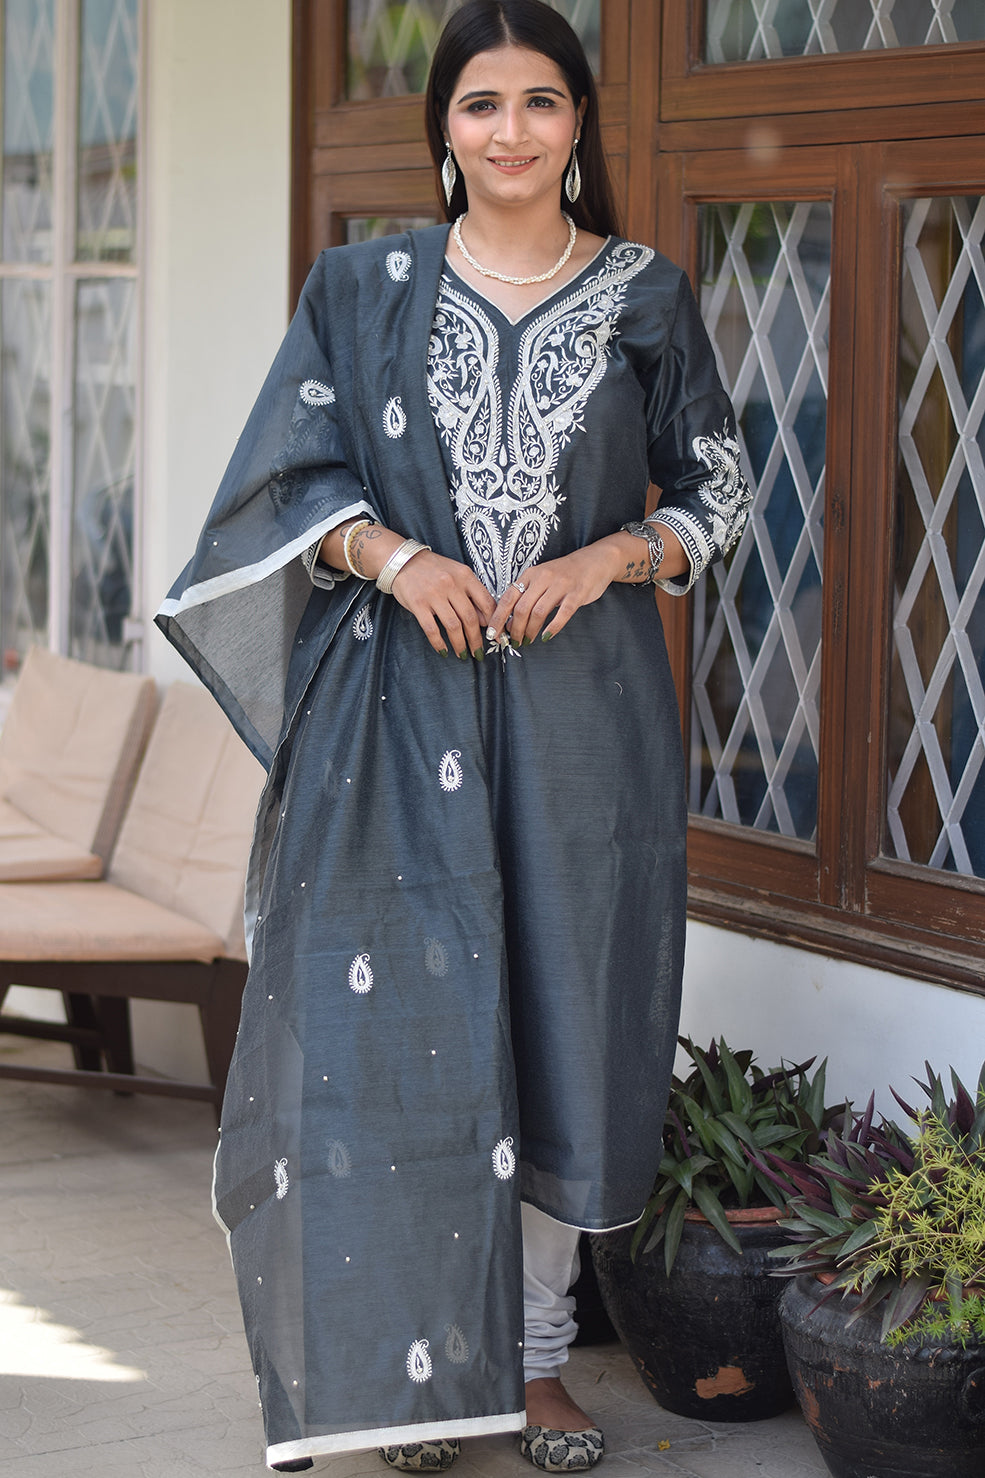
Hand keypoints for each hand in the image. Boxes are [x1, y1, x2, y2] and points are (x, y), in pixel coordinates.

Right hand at [390, 550, 496, 657]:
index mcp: (465, 576)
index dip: (493, 623)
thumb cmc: (433, 569)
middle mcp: (451, 584)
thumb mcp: (457, 574)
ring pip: (453, 626)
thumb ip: (471, 594)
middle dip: (476, 639)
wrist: (403, 560)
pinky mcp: (418, 604)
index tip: (494, 635)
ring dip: (460, 644)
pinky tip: (443, 650)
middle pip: (470, 618)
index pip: (486, 602)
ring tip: (462, 654)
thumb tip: (485, 620)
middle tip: (478, 652)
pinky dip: (439, 643)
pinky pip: (432, 629)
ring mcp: (434, 594)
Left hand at [487, 544, 619, 646]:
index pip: (508, 598)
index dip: (498, 618)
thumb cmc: (565, 574)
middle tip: (515, 641)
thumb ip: (527, 595)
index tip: (492, 634)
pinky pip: (562, 614)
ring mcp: (561, 585)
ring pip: (538, 612)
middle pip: (521, 608)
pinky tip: (547, 637)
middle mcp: (543, 578)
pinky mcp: (577, 594)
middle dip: (515, 629)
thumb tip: (509, 621)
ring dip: (530, 631)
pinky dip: (552, 628)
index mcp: (531, 574)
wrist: (595, 560)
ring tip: (528, 641)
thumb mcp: (542, 578)